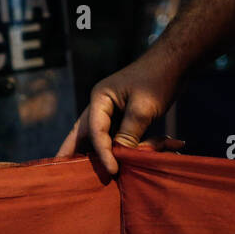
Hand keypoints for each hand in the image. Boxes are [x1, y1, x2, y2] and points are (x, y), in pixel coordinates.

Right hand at [56, 50, 185, 174]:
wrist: (175, 62)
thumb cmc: (158, 79)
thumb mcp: (143, 108)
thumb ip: (129, 133)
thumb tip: (118, 156)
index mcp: (100, 98)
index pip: (95, 130)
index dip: (102, 152)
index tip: (112, 170)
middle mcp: (101, 105)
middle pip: (84, 132)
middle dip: (71, 150)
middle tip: (59, 169)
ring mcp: (112, 110)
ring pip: (97, 136)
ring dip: (91, 152)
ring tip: (78, 172)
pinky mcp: (124, 116)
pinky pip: (114, 136)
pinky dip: (112, 149)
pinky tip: (107, 162)